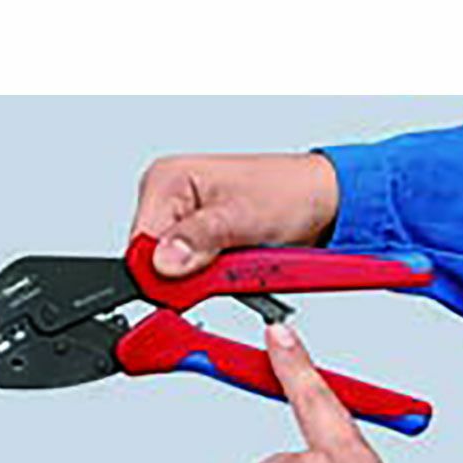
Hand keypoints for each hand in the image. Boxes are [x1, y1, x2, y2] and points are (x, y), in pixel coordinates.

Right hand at [130, 153, 338, 275]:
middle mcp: (168, 200)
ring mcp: (182, 224)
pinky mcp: (198, 243)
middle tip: (222, 270)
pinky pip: (190, 276)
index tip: (191, 280)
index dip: (161, 273)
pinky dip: (210, 282)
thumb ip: (200, 238)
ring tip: (235, 263)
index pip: (139, 243)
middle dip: (186, 277)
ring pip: (171, 275)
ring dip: (201, 281)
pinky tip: (232, 269)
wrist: (323, 203)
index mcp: (167, 180)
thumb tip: (164, 261)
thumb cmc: (290, 193)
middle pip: (152, 263)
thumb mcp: (243, 216)